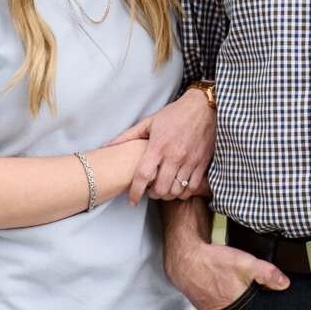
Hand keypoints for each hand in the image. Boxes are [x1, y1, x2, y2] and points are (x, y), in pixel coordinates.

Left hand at [108, 86, 215, 204]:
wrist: (203, 107)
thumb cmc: (174, 114)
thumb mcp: (149, 122)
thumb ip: (127, 136)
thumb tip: (106, 147)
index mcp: (158, 145)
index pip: (143, 175)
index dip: (135, 192)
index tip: (131, 202)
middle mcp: (174, 155)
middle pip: (160, 188)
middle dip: (152, 195)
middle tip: (150, 192)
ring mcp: (190, 160)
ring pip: (177, 190)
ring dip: (168, 195)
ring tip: (163, 190)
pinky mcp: (203, 162)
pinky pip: (192, 187)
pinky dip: (184, 192)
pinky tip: (178, 188)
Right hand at [164, 215, 287, 309]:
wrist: (186, 260)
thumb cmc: (214, 263)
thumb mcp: (245, 263)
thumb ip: (266, 273)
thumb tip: (285, 284)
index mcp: (240, 309)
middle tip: (269, 307)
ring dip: (246, 309)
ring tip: (250, 300)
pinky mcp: (210, 307)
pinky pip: (227, 309)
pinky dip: (233, 303)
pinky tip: (234, 295)